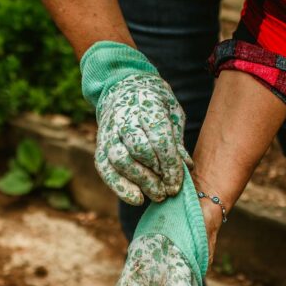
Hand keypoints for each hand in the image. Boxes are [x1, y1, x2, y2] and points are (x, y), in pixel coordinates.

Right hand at [95, 73, 191, 205]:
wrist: (123, 86)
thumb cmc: (154, 103)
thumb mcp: (172, 113)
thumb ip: (176, 139)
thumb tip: (186, 167)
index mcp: (147, 105)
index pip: (159, 139)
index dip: (170, 164)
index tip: (177, 183)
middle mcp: (124, 118)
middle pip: (138, 151)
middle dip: (155, 175)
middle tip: (168, 190)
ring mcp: (109, 131)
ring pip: (120, 160)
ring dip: (140, 182)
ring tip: (157, 194)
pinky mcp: (100, 145)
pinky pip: (105, 168)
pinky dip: (119, 186)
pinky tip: (137, 198)